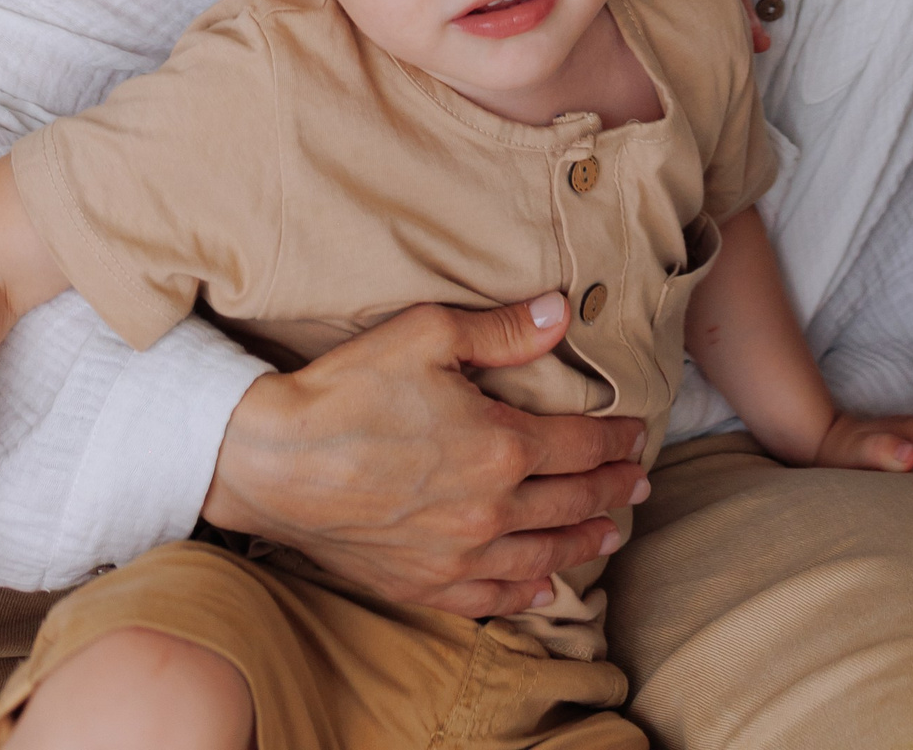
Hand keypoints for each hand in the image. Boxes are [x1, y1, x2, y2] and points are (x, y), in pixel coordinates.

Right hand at [202, 292, 648, 617]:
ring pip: (542, 555)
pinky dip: (526, 593)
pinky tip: (543, 588)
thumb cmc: (347, 390)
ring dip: (583, 542)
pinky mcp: (422, 585)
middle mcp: (491, 510)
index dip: (616, 440)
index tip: (638, 435)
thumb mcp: (427, 334)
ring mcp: (457, 556)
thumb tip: (562, 312)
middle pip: (571, 501)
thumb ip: (502, 330)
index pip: (580, 445)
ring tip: (609, 534)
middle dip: (612, 489)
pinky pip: (492, 599)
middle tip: (639, 482)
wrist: (272, 462)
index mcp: (501, 445)